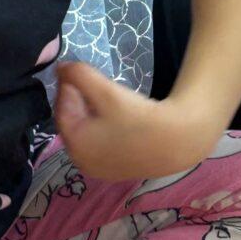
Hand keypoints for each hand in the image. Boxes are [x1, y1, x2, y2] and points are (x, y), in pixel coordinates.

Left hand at [54, 61, 226, 182]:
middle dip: (79, 101)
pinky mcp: (113, 170)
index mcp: (74, 145)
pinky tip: (118, 118)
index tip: (82, 72)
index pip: (61, 108)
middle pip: (72, 122)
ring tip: (109, 99)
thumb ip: (78, 75)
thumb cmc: (140, 116)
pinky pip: (98, 144)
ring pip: (85, 132)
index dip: (69, 87)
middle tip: (97, 85)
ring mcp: (97, 170)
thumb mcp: (106, 90)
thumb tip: (61, 68)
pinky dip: (102, 128)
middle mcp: (81, 162)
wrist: (179, 141)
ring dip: (90, 113)